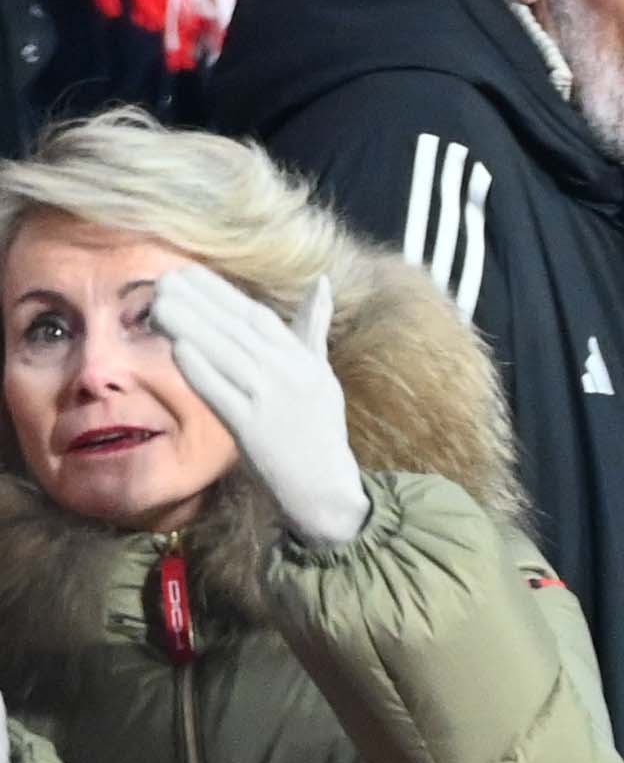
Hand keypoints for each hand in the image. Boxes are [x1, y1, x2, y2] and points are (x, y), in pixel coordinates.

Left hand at [137, 269, 363, 549]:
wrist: (325, 489)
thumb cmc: (318, 430)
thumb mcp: (322, 375)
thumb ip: (312, 330)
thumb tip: (321, 283)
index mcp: (304, 360)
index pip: (257, 315)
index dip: (220, 291)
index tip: (188, 273)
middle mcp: (290, 374)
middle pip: (235, 328)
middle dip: (197, 302)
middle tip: (162, 281)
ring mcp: (271, 400)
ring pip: (224, 352)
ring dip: (188, 325)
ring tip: (158, 305)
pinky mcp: (251, 427)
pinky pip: (219, 391)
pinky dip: (198, 368)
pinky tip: (176, 348)